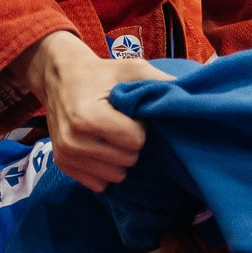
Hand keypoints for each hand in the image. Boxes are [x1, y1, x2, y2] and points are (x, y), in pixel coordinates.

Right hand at [25, 31, 161, 190]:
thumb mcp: (130, 69)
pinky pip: (99, 183)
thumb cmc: (100, 74)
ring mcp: (66, 155)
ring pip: (115, 176)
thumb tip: (193, 94)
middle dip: (130, 144)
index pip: (135, 141)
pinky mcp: (63, 164)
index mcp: (88, 117)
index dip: (139, 127)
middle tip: (121, 124)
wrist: (58, 76)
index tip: (130, 114)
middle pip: (127, 160)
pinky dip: (105, 168)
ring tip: (111, 135)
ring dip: (119, 158)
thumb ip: (159, 82)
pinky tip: (101, 147)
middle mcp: (73, 140)